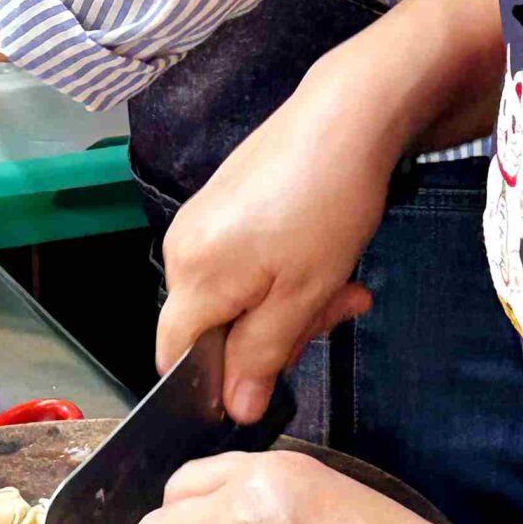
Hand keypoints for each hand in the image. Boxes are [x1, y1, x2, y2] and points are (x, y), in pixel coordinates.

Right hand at [156, 59, 397, 423]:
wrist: (347, 115)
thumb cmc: (326, 203)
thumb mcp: (302, 295)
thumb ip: (262, 356)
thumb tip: (233, 408)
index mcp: (191, 274)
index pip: (175, 357)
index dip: (216, 382)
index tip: (269, 381)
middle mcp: (183, 246)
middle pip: (213, 326)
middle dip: (275, 333)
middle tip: (336, 311)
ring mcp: (204, 220)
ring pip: (238, 294)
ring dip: (291, 302)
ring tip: (345, 284)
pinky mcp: (228, 201)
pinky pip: (246, 260)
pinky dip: (286, 270)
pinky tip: (328, 257)